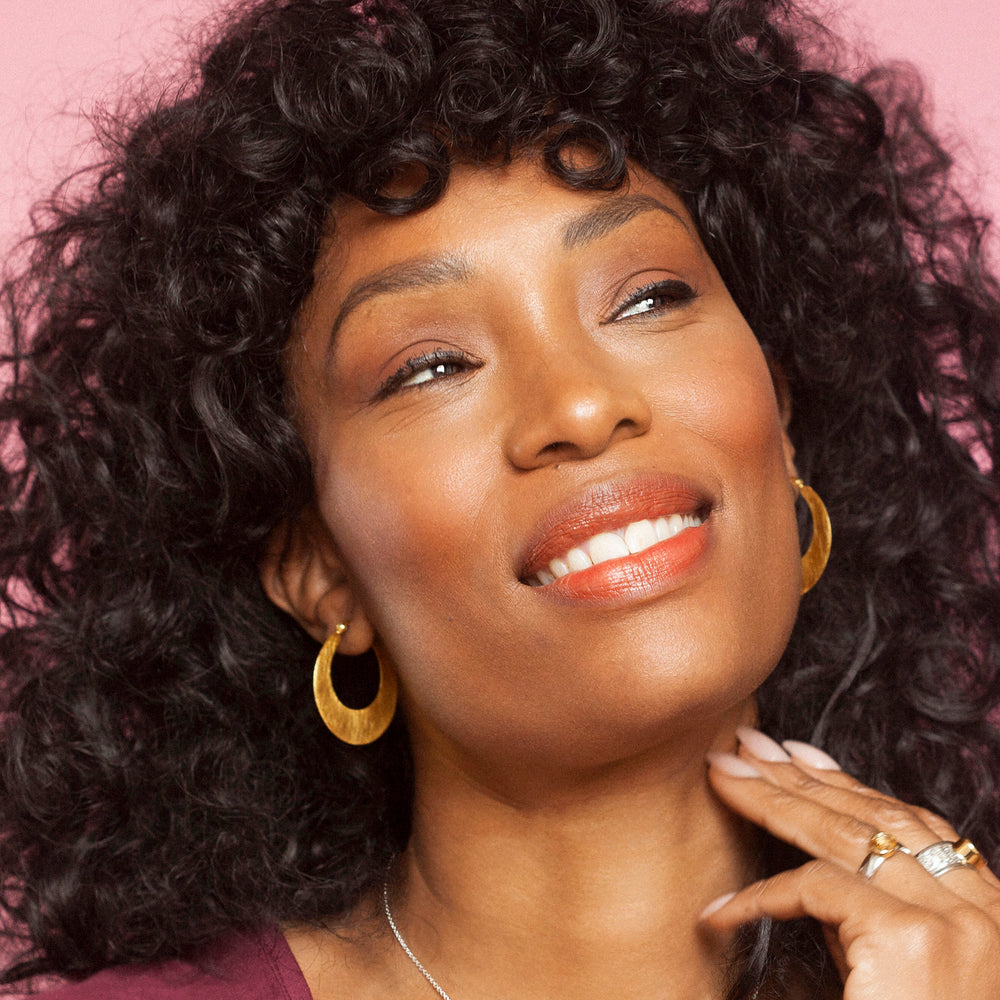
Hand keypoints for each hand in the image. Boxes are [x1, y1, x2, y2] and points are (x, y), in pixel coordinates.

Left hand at [702, 728, 999, 999]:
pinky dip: (761, 897)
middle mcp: (982, 911)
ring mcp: (954, 924)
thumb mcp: (900, 977)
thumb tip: (814, 874)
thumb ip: (869, 924)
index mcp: (989, 915)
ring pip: (843, 837)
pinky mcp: (912, 943)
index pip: (913, 825)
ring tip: (720, 776)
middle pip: (875, 820)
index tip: (798, 752)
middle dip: (801, 777)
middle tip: (744, 746)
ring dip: (771, 800)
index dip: (850, 783)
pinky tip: (720, 911)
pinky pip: (816, 891)